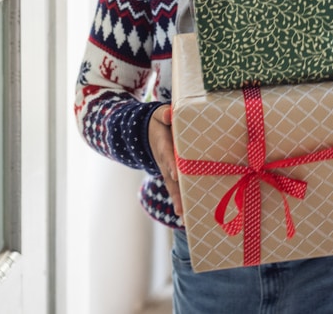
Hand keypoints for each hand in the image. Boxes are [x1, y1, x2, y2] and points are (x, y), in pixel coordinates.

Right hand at [149, 105, 182, 221]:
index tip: (175, 174)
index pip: (167, 156)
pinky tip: (186, 216)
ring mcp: (167, 170)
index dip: (171, 164)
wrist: (147, 132)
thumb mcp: (159, 114)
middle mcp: (164, 162)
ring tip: (184, 217)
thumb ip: (164, 114)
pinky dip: (180, 201)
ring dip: (178, 201)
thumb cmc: (160, 122)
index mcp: (163, 146)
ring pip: (172, 187)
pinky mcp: (171, 175)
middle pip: (170, 179)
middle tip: (180, 208)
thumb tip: (169, 115)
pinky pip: (176, 188)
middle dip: (175, 192)